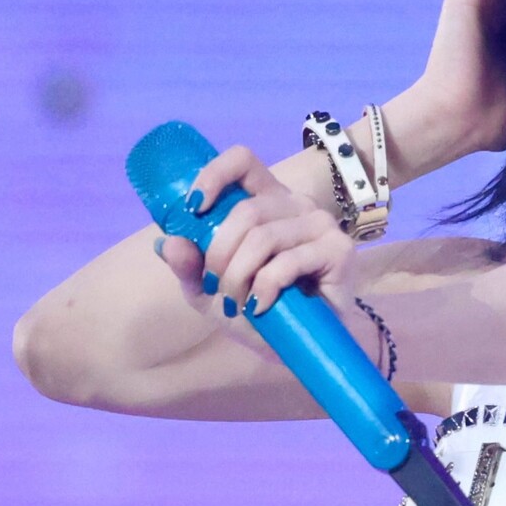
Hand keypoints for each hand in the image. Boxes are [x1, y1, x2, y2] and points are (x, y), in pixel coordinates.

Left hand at [155, 143, 372, 358]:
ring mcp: (320, 224)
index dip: (214, 175)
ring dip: (239, 276)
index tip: (194, 209)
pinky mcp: (338, 251)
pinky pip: (288, 262)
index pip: (243, 160)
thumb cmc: (262, 311)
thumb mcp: (212, 292)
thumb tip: (167, 242)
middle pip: (246, 211)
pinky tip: (261, 306)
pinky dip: (264, 288)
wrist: (307, 345)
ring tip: (237, 303)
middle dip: (219, 254)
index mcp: (267, 199)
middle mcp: (296, 204)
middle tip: (216, 287)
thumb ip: (190, 267)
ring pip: (263, 237)